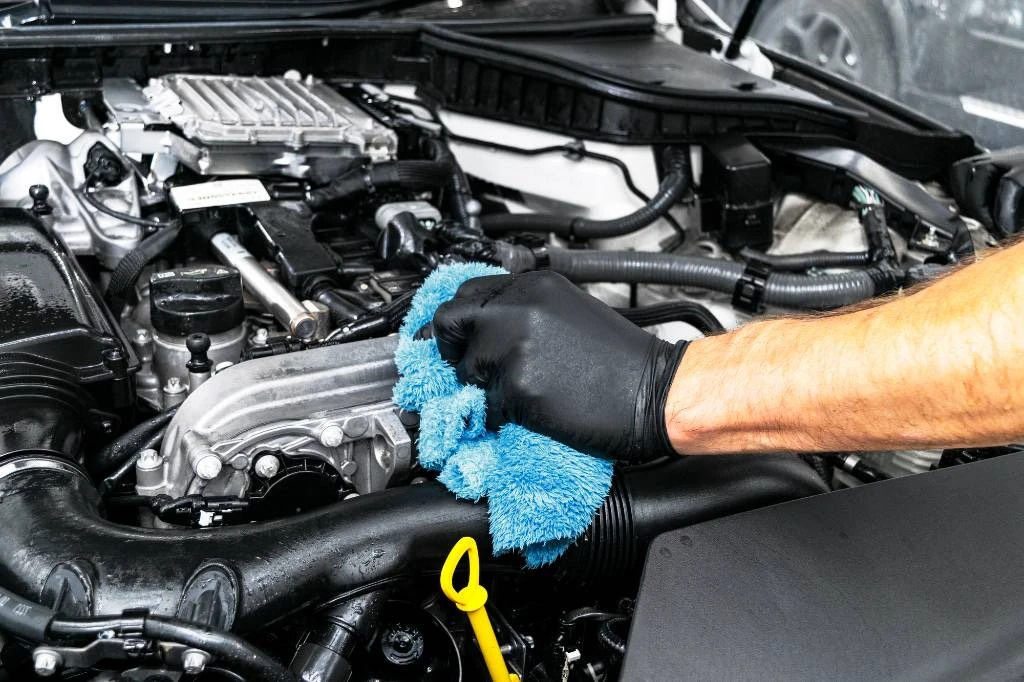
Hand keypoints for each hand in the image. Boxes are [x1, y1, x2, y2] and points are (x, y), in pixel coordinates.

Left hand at [432, 271, 686, 461]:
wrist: (655, 393)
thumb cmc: (620, 361)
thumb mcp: (567, 311)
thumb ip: (522, 310)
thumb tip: (481, 327)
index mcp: (532, 285)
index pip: (465, 293)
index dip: (459, 322)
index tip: (458, 340)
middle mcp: (518, 308)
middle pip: (448, 321)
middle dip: (453, 349)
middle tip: (471, 369)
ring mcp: (514, 346)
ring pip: (465, 369)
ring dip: (483, 386)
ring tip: (521, 392)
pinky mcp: (517, 386)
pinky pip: (487, 405)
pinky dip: (502, 414)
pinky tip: (534, 410)